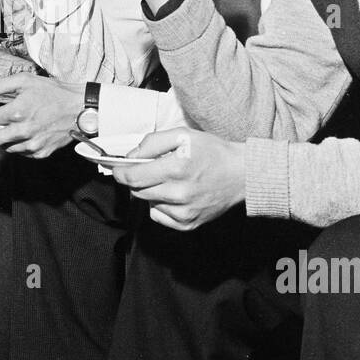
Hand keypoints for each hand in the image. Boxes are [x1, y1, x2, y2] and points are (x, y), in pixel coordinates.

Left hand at [0, 72, 81, 157]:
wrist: (80, 108)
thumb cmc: (53, 92)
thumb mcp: (24, 80)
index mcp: (17, 112)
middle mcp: (23, 131)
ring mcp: (32, 144)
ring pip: (6, 148)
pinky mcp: (41, 152)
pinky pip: (21, 153)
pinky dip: (16, 146)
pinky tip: (17, 137)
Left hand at [109, 128, 244, 230]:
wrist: (241, 175)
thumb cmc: (213, 152)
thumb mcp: (182, 135)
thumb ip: (152, 142)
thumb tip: (131, 156)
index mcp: (177, 168)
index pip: (132, 176)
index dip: (120, 172)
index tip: (117, 168)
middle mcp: (179, 193)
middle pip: (137, 191)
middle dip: (136, 180)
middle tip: (149, 170)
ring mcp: (184, 211)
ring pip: (147, 204)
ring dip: (151, 192)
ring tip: (169, 181)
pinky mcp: (188, 224)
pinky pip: (159, 216)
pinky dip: (161, 206)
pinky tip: (175, 195)